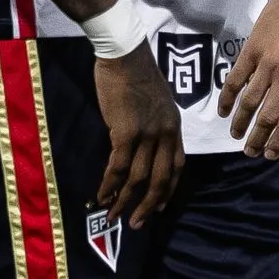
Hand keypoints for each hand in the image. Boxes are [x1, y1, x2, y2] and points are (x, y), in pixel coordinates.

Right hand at [92, 42, 187, 227]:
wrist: (125, 55)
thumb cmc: (136, 74)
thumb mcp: (155, 102)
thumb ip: (153, 125)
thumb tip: (139, 144)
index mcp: (174, 127)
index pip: (177, 166)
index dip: (168, 189)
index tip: (159, 207)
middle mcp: (165, 134)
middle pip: (161, 179)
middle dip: (149, 205)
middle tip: (138, 224)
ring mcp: (147, 134)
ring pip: (138, 178)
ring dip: (125, 201)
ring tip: (114, 216)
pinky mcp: (126, 133)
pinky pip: (118, 167)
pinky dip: (109, 185)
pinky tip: (101, 197)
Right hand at [221, 0, 278, 158]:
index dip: (278, 144)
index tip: (270, 155)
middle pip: (267, 117)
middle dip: (257, 139)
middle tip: (250, 152)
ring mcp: (266, 64)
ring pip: (249, 101)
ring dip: (240, 123)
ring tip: (235, 136)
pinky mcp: (251, 50)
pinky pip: (235, 78)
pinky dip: (226, 97)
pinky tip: (222, 111)